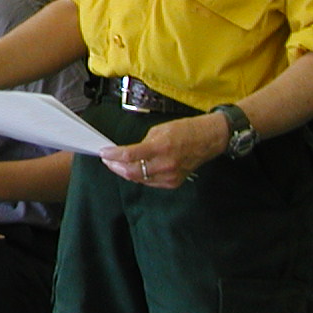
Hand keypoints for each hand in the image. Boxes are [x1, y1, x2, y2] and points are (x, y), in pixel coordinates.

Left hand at [100, 113, 226, 189]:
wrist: (208, 139)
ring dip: (126, 172)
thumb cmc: (186, 130)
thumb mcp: (159, 130)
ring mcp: (170, 176)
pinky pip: (150, 182)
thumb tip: (129, 153)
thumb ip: (143, 143)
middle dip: (116, 166)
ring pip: (139, 179)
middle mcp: (165, 164)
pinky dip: (140, 176)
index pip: (130, 155)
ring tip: (117, 164)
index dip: (113, 155)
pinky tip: (134, 169)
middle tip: (108, 160)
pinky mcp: (173, 182)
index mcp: (161, 147)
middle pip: (131, 172)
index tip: (104, 153)